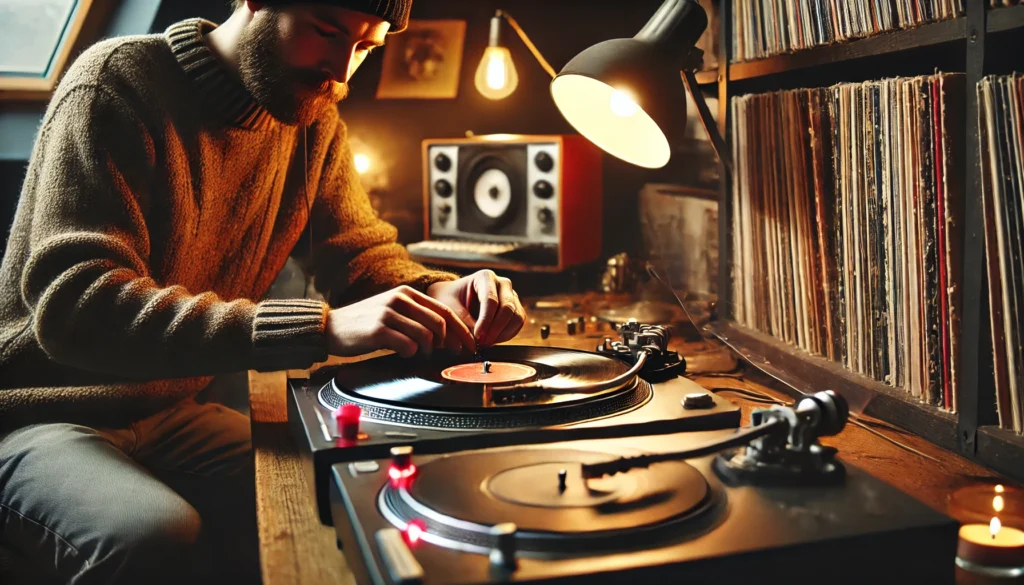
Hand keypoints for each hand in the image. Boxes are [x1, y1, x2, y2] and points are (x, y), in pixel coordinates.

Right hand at [325, 285, 475, 357]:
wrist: (332, 326)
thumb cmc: (366, 323)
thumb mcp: (394, 311)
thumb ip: (417, 317)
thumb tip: (448, 337)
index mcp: (407, 293)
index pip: (444, 310)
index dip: (461, 330)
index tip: (469, 345)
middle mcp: (400, 299)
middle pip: (440, 323)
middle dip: (451, 342)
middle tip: (451, 354)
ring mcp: (389, 313)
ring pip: (426, 335)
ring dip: (429, 350)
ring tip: (420, 353)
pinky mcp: (378, 330)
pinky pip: (407, 345)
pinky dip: (411, 353)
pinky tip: (403, 353)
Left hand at [426, 270, 525, 347]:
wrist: (454, 298)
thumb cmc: (449, 300)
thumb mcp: (450, 308)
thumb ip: (464, 321)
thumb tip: (479, 339)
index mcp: (485, 277)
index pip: (491, 300)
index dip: (485, 321)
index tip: (477, 336)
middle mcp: (502, 283)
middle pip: (507, 308)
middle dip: (495, 329)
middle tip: (482, 344)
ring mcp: (511, 295)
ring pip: (517, 317)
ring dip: (502, 334)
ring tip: (485, 343)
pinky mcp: (515, 308)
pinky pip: (518, 323)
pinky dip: (507, 335)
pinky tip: (492, 340)